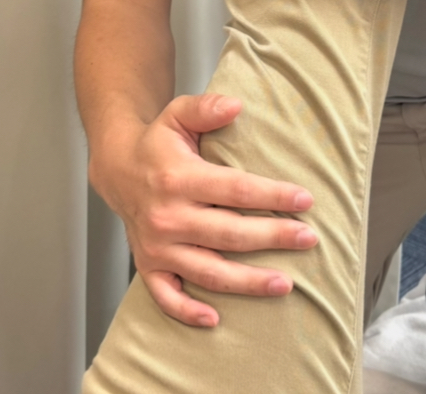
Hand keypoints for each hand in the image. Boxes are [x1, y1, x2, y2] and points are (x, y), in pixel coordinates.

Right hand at [90, 93, 317, 327]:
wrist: (117, 168)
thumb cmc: (157, 143)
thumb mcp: (177, 115)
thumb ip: (205, 108)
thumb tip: (236, 104)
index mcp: (178, 179)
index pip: (235, 190)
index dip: (273, 196)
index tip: (305, 200)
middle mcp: (167, 217)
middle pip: (230, 234)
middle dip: (273, 238)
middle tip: (309, 238)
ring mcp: (156, 247)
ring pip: (208, 272)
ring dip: (247, 283)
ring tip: (285, 284)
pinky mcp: (148, 266)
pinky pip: (167, 297)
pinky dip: (188, 312)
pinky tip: (216, 320)